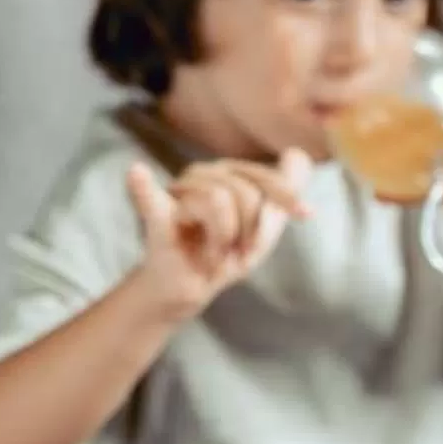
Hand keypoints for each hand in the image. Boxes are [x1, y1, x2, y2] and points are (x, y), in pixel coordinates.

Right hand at [125, 153, 309, 319]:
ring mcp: (177, 194)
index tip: (305, 214)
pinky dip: (143, 187)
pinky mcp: (156, 218)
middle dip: (251, 229)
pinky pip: (151, 200)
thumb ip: (284, 193)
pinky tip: (137, 174)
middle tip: (240, 253)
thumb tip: (299, 156)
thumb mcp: (263, 226)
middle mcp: (201, 175)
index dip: (285, 195)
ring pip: (217, 200)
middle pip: (244, 191)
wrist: (191, 286)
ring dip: (225, 239)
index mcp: (226, 173)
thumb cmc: (227, 251)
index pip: (263, 176)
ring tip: (216, 255)